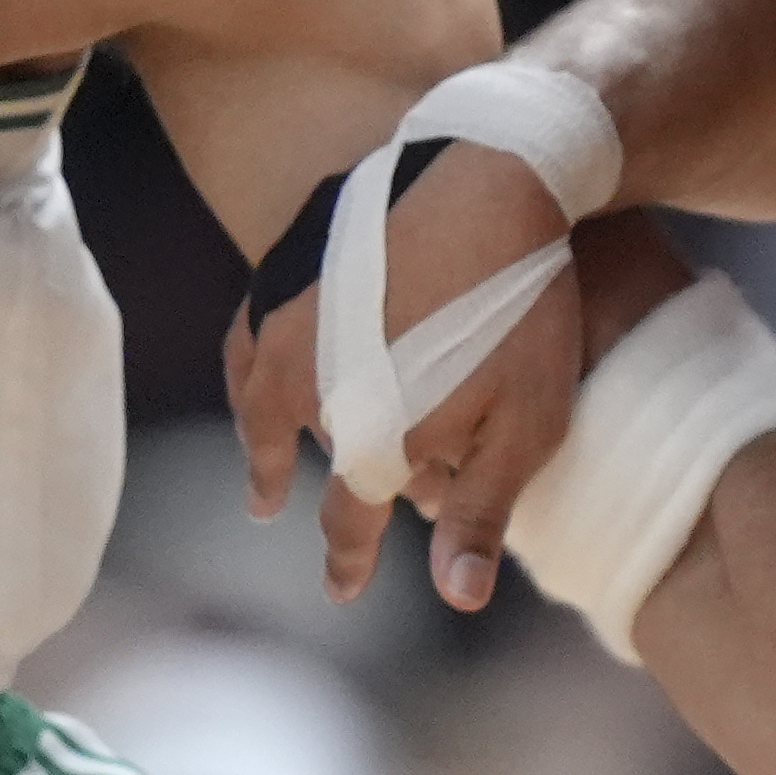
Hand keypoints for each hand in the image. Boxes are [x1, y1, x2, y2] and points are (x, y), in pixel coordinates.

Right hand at [219, 143, 588, 610]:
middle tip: (294, 509)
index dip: (347, 560)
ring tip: (256, 463)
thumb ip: (481, 514)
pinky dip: (249, 364)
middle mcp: (309, 383)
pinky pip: (251, 330)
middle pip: (299, 451)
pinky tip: (260, 364)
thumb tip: (459, 601)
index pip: (349, 520)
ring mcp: (291, 317)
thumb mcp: (526, 424)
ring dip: (257, 435)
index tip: (341, 590)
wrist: (494, 173)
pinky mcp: (289, 262)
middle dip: (310, 485)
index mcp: (368, 435)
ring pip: (257, 394)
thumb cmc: (523, 307)